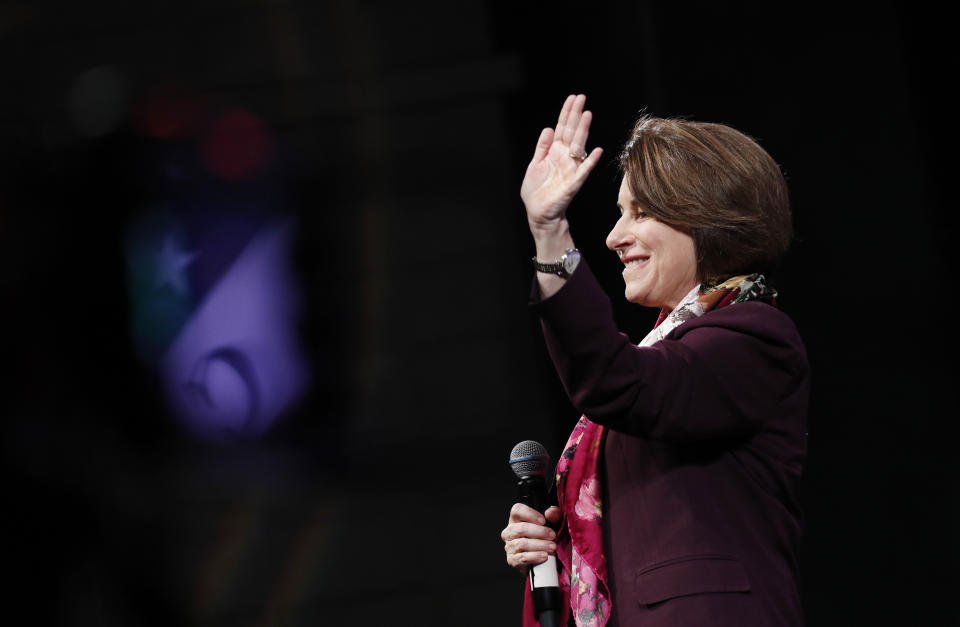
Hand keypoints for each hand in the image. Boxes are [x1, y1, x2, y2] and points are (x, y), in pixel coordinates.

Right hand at [501, 503, 561, 571]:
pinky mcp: (512, 560)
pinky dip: (535, 557)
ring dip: (540, 545)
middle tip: (552, 535)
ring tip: (552, 547)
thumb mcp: (552, 524)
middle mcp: (510, 532)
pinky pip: (522, 558)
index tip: (543, 521)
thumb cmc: (544, 538)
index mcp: (516, 519)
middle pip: (521, 528)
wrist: (539, 560)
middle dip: (540, 532)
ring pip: (522, 544)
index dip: (530, 514)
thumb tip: (551, 512)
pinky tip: (544, 556)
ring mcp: (509, 546)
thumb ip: (554, 516)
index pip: (517, 510)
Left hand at [520, 94, 602, 235]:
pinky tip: (596, 150)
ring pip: (578, 146)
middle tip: (582, 98)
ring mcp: (570, 169)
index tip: (573, 98)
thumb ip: (542, 147)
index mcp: (554, 152)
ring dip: (583, 131)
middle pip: (572, 132)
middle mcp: (564, 157)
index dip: (567, 113)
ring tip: (587, 114)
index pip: (562, 128)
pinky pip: (583, 171)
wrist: (538, 213)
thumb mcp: (534, 164)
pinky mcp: (573, 183)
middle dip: (576, 115)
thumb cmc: (536, 191)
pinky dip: (590, 161)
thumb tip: (549, 128)